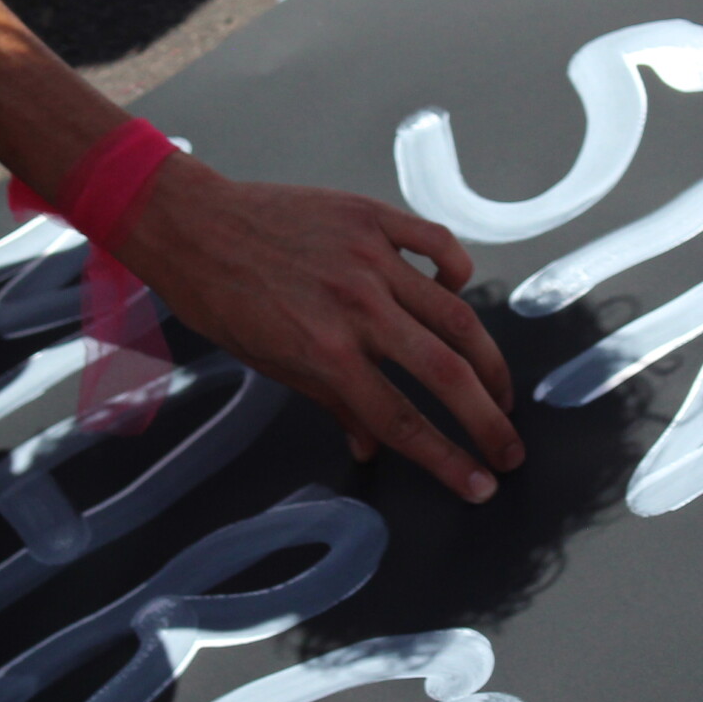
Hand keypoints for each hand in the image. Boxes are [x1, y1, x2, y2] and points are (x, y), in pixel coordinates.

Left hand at [118, 157, 524, 502]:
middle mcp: (356, 307)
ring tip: (501, 390)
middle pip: (447, 373)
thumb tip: (374, 446)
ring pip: (456, 313)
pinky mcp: (371, 217)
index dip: (448, 459)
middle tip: (510, 449)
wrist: (192, 226)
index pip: (403, 420)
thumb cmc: (222, 300)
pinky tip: (461, 291)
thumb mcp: (270, 365)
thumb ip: (331, 402)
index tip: (480, 484)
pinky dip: (457, 269)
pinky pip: (435, 244)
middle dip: (488, 420)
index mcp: (326, 353)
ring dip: (488, 359)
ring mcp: (369, 258)